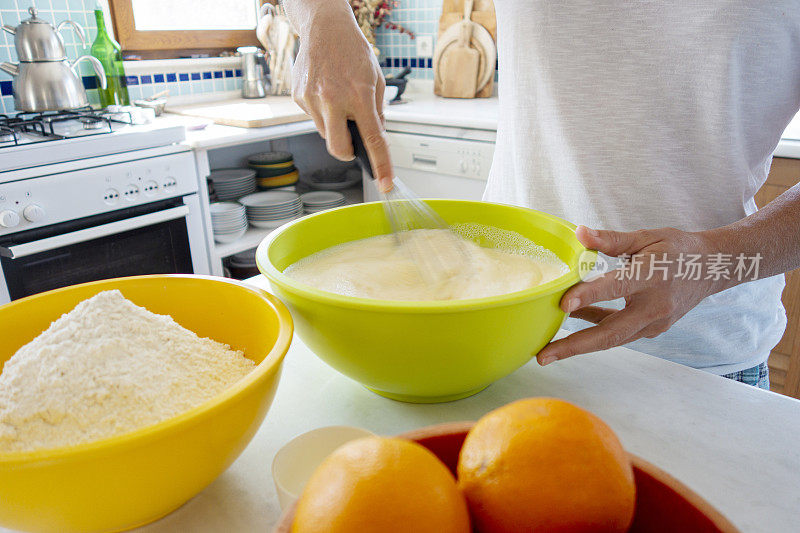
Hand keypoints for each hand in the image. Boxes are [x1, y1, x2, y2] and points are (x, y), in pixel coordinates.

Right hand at [290, 6, 392, 190]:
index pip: (373, 140)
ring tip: (339, 101)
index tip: (385, 183)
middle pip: (339, 150)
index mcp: (359, 95)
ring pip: (326, 134)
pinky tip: (325, 92)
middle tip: (355, 143)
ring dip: (335, 127)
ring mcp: (312, 99)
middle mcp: (333, 99)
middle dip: (349, 153)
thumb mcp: (376, 80)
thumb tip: (375, 139)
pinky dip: (323, 113)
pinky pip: (314, 119)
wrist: (324, 27)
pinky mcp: (298, 97)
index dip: (381, 165)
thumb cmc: (352, 51)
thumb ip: (377, 113)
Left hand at [536, 225, 722, 365]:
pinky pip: (618, 332)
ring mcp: (655, 323)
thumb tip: (579, 232)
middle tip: (543, 355)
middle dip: (574, 346)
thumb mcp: (646, 237)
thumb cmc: (676, 249)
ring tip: (547, 351)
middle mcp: (655, 306)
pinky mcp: (652, 330)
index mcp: (653, 276)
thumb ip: (611, 239)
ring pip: (612, 338)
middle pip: (611, 332)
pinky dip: (594, 329)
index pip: (616, 287)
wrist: (713, 268)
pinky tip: (571, 322)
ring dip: (579, 345)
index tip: (563, 304)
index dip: (589, 296)